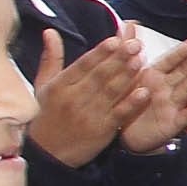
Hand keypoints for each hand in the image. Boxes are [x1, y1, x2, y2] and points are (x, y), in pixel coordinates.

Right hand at [28, 29, 150, 167]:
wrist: (46, 154)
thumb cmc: (45, 115)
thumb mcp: (42, 86)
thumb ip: (51, 58)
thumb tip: (50, 31)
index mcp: (59, 86)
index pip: (83, 65)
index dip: (100, 52)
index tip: (115, 39)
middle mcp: (73, 99)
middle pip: (99, 76)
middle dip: (119, 59)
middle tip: (136, 44)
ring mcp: (88, 115)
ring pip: (110, 92)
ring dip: (127, 75)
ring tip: (141, 59)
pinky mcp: (101, 131)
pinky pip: (118, 114)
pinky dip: (131, 103)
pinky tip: (145, 92)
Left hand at [117, 35, 186, 154]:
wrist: (123, 135)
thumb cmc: (126, 102)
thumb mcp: (124, 73)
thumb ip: (127, 47)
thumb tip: (128, 24)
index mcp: (154, 75)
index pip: (172, 59)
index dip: (185, 50)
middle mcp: (166, 88)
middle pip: (185, 70)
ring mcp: (171, 105)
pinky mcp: (173, 123)